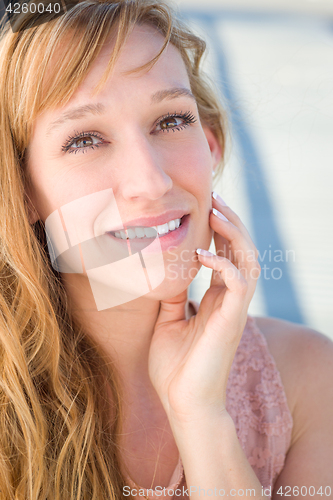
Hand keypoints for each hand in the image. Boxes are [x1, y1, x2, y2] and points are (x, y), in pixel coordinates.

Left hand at [148, 191, 260, 422]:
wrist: (182, 402)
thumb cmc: (174, 367)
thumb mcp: (167, 322)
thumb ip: (173, 297)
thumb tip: (166, 274)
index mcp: (216, 299)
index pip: (226, 255)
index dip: (219, 230)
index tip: (204, 207)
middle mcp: (230, 300)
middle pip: (242, 250)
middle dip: (231, 221)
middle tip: (214, 197)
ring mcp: (234, 309)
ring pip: (249, 259)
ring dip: (234, 233)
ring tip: (216, 212)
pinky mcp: (232, 320)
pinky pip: (239, 282)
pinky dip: (223, 263)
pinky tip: (201, 253)